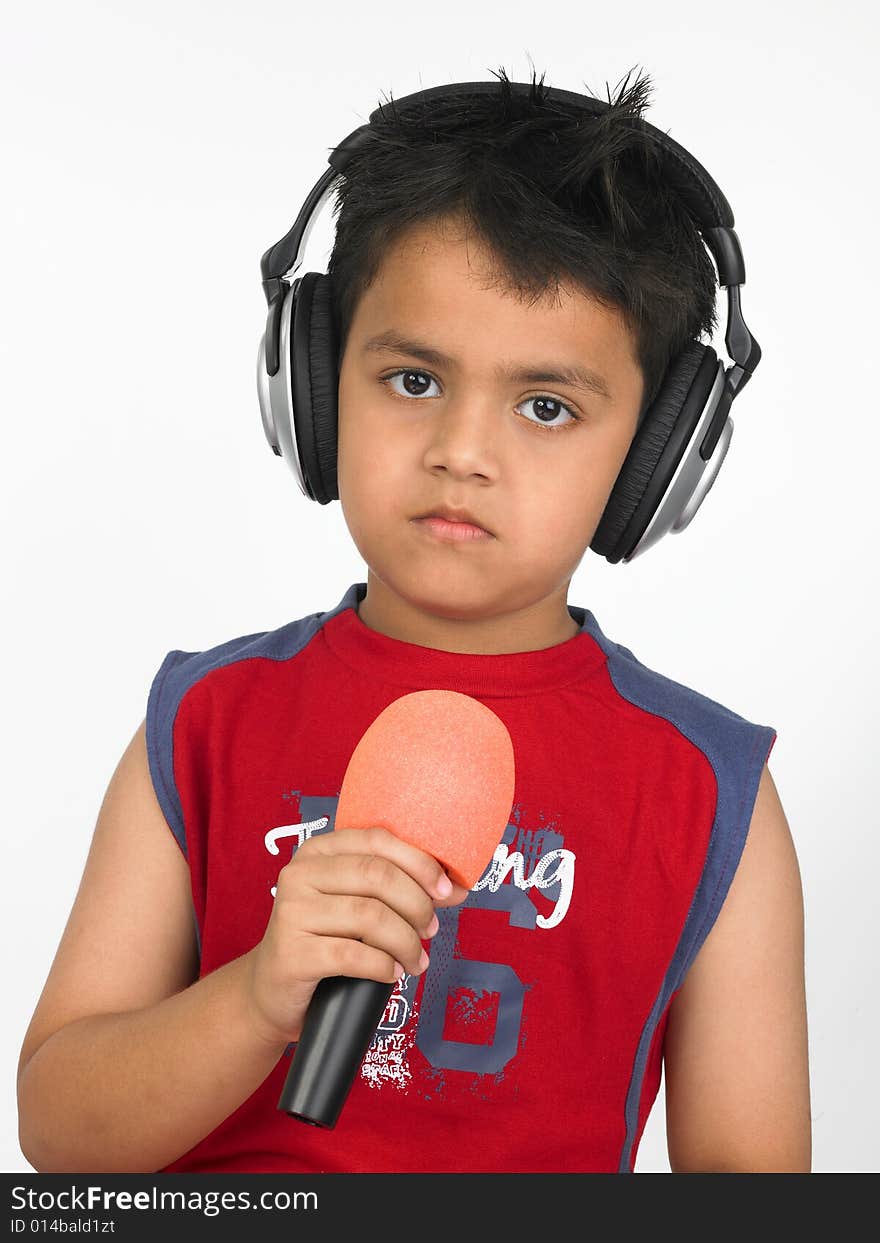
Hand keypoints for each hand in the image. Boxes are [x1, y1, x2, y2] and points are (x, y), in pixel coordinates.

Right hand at [243, 826, 468, 1047]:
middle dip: (417, 904)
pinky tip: (393, 973)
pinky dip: (384, 966)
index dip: (419, 863)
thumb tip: (458, 889)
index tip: (446, 891)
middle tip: (430, 930)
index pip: (377, 840)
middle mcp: (299, 873)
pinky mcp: (291, 952)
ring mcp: (291, 912)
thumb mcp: (357, 904)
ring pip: (370, 917)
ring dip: (406, 942)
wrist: (273, 990)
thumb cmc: (325, 940)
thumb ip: (400, 889)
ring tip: (416, 961)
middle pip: (378, 875)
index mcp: (319, 850)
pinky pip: (353, 955)